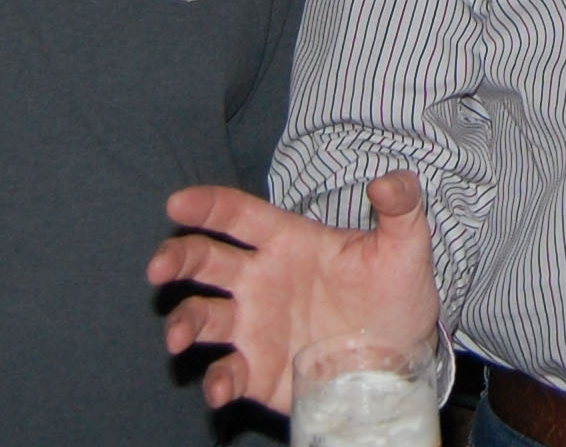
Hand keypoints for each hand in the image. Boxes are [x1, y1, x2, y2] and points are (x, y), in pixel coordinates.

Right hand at [150, 171, 441, 413]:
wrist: (405, 357)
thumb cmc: (397, 294)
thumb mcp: (406, 247)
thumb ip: (401, 206)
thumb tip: (391, 179)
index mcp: (287, 242)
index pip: (238, 216)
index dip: (207, 206)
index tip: (177, 204)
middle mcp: (261, 281)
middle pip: (204, 261)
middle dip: (176, 259)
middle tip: (159, 268)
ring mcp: (256, 327)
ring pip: (201, 317)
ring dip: (183, 322)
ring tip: (177, 336)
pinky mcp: (259, 371)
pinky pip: (227, 373)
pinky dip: (217, 380)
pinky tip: (221, 386)